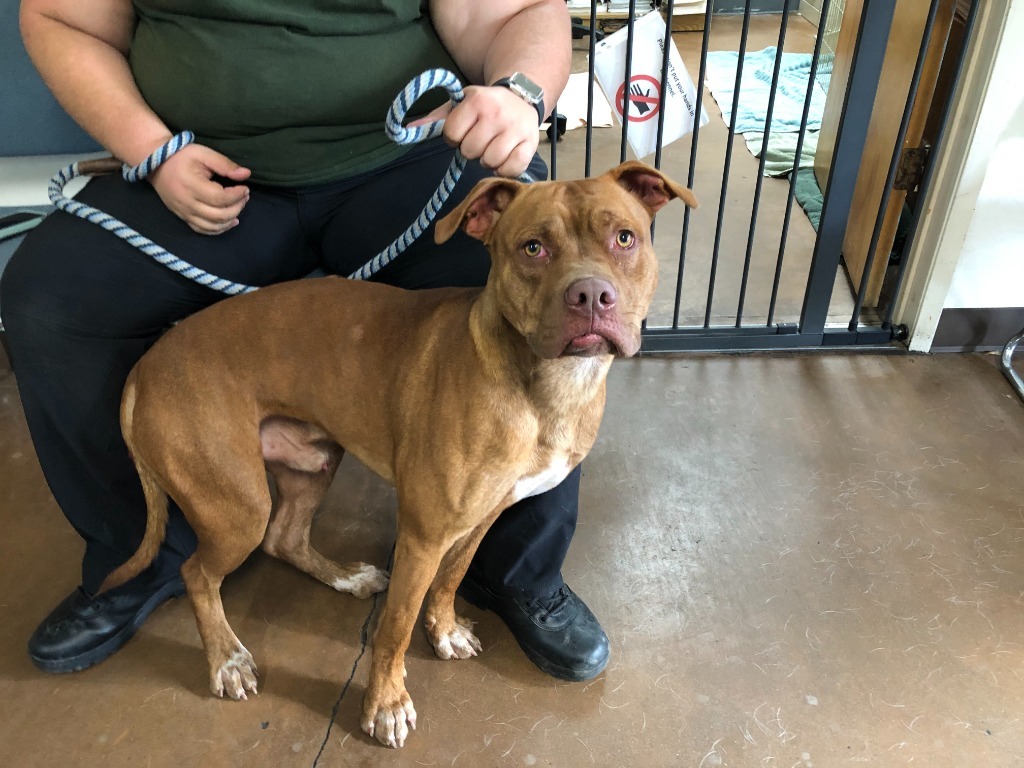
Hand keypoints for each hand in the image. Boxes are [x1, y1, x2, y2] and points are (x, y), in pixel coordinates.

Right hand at [148, 143, 251, 234]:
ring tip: (238, 206)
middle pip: (219, 215)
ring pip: (213, 226)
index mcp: (192, 186)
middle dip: (237, 207)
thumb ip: (225, 164)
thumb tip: (246, 174)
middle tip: (244, 196)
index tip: (244, 188)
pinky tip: (230, 221)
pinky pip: (203, 230)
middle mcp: (188, 203)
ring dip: (231, 219)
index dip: (237, 196)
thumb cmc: (182, 157)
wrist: (157, 165)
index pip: (220, 198)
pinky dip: (219, 229)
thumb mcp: (204, 153)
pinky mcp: (184, 218)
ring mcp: (185, 213)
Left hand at [410, 85, 539, 177]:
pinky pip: (510, 169)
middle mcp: (496, 114)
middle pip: (470, 151)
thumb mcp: (460, 105)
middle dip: (472, 149)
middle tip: (481, 139)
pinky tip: (505, 157)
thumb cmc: (485, 105)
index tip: (464, 131)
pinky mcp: (530, 145)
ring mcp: (515, 129)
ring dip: (488, 159)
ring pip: (489, 162)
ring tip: (493, 146)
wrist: (522, 97)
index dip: (454, 137)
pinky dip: (505, 169)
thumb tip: (406, 131)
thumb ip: (435, 120)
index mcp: (476, 101)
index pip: (451, 134)